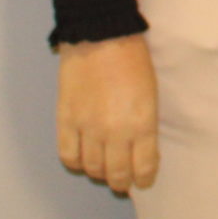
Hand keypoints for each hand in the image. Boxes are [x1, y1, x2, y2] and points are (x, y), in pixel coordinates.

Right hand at [55, 34, 157, 194]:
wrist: (102, 37)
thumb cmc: (133, 60)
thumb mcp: (151, 95)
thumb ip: (146, 125)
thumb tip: (140, 150)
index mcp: (142, 123)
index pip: (143, 166)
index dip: (143, 179)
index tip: (143, 181)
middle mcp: (115, 131)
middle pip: (116, 173)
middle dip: (122, 182)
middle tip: (123, 181)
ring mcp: (88, 128)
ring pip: (92, 168)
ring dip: (99, 174)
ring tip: (104, 170)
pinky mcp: (66, 121)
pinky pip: (68, 155)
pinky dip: (76, 163)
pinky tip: (82, 159)